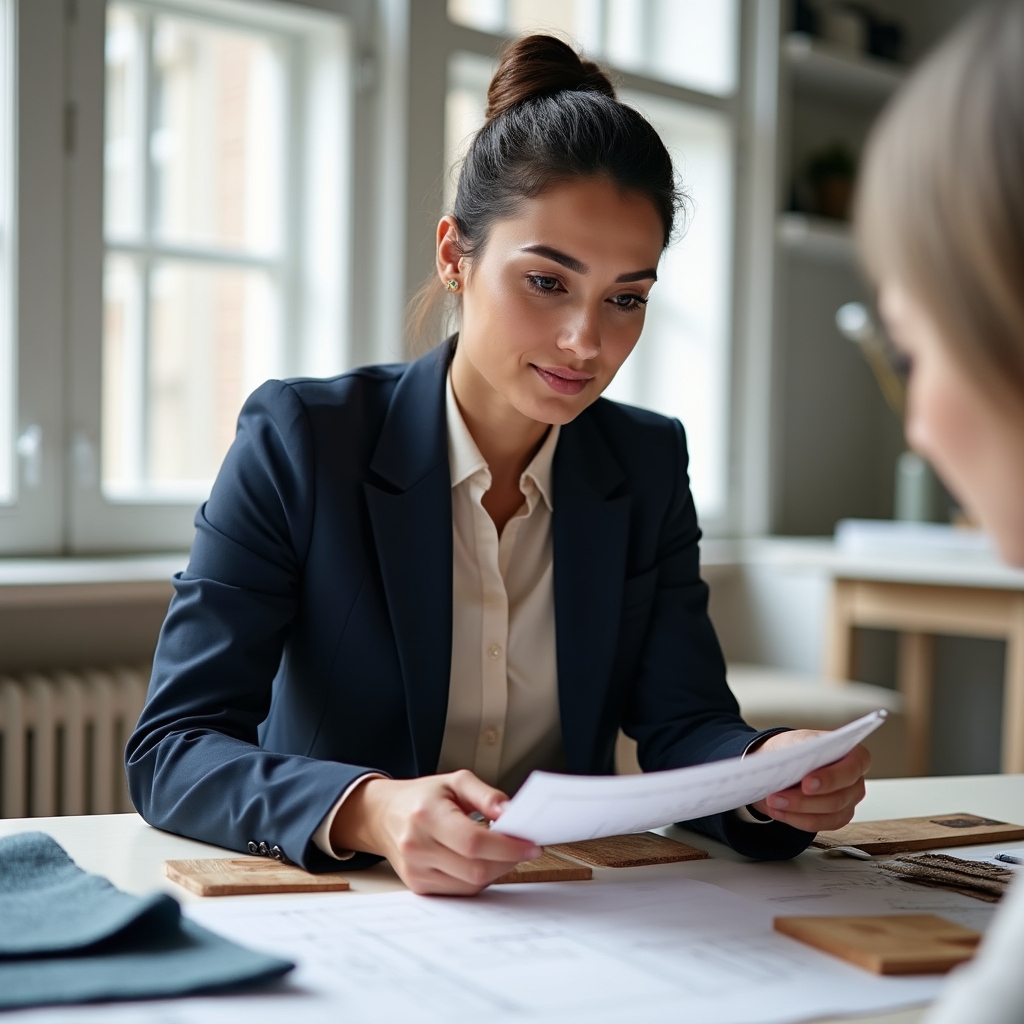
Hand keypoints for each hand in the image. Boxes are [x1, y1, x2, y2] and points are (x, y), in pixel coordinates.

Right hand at [329, 770, 541, 895]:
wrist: (385, 815)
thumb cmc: (423, 797)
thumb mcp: (455, 782)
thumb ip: (486, 795)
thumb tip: (511, 812)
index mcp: (427, 815)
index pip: (473, 842)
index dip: (507, 847)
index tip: (530, 845)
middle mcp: (417, 846)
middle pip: (475, 869)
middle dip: (506, 861)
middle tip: (521, 847)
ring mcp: (416, 870)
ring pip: (470, 885)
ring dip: (495, 871)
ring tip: (500, 852)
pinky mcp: (419, 886)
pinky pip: (460, 892)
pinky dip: (478, 879)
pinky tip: (481, 862)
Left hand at [748, 731, 870, 832]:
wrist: (786, 762)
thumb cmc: (796, 748)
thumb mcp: (797, 741)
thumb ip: (801, 751)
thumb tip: (791, 765)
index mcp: (854, 755)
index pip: (852, 768)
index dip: (830, 778)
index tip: (806, 784)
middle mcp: (856, 781)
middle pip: (837, 799)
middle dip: (804, 800)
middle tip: (777, 796)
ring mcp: (849, 801)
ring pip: (828, 815)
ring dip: (796, 811)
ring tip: (773, 802)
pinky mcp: (837, 817)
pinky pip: (819, 825)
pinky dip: (796, 819)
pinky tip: (778, 811)